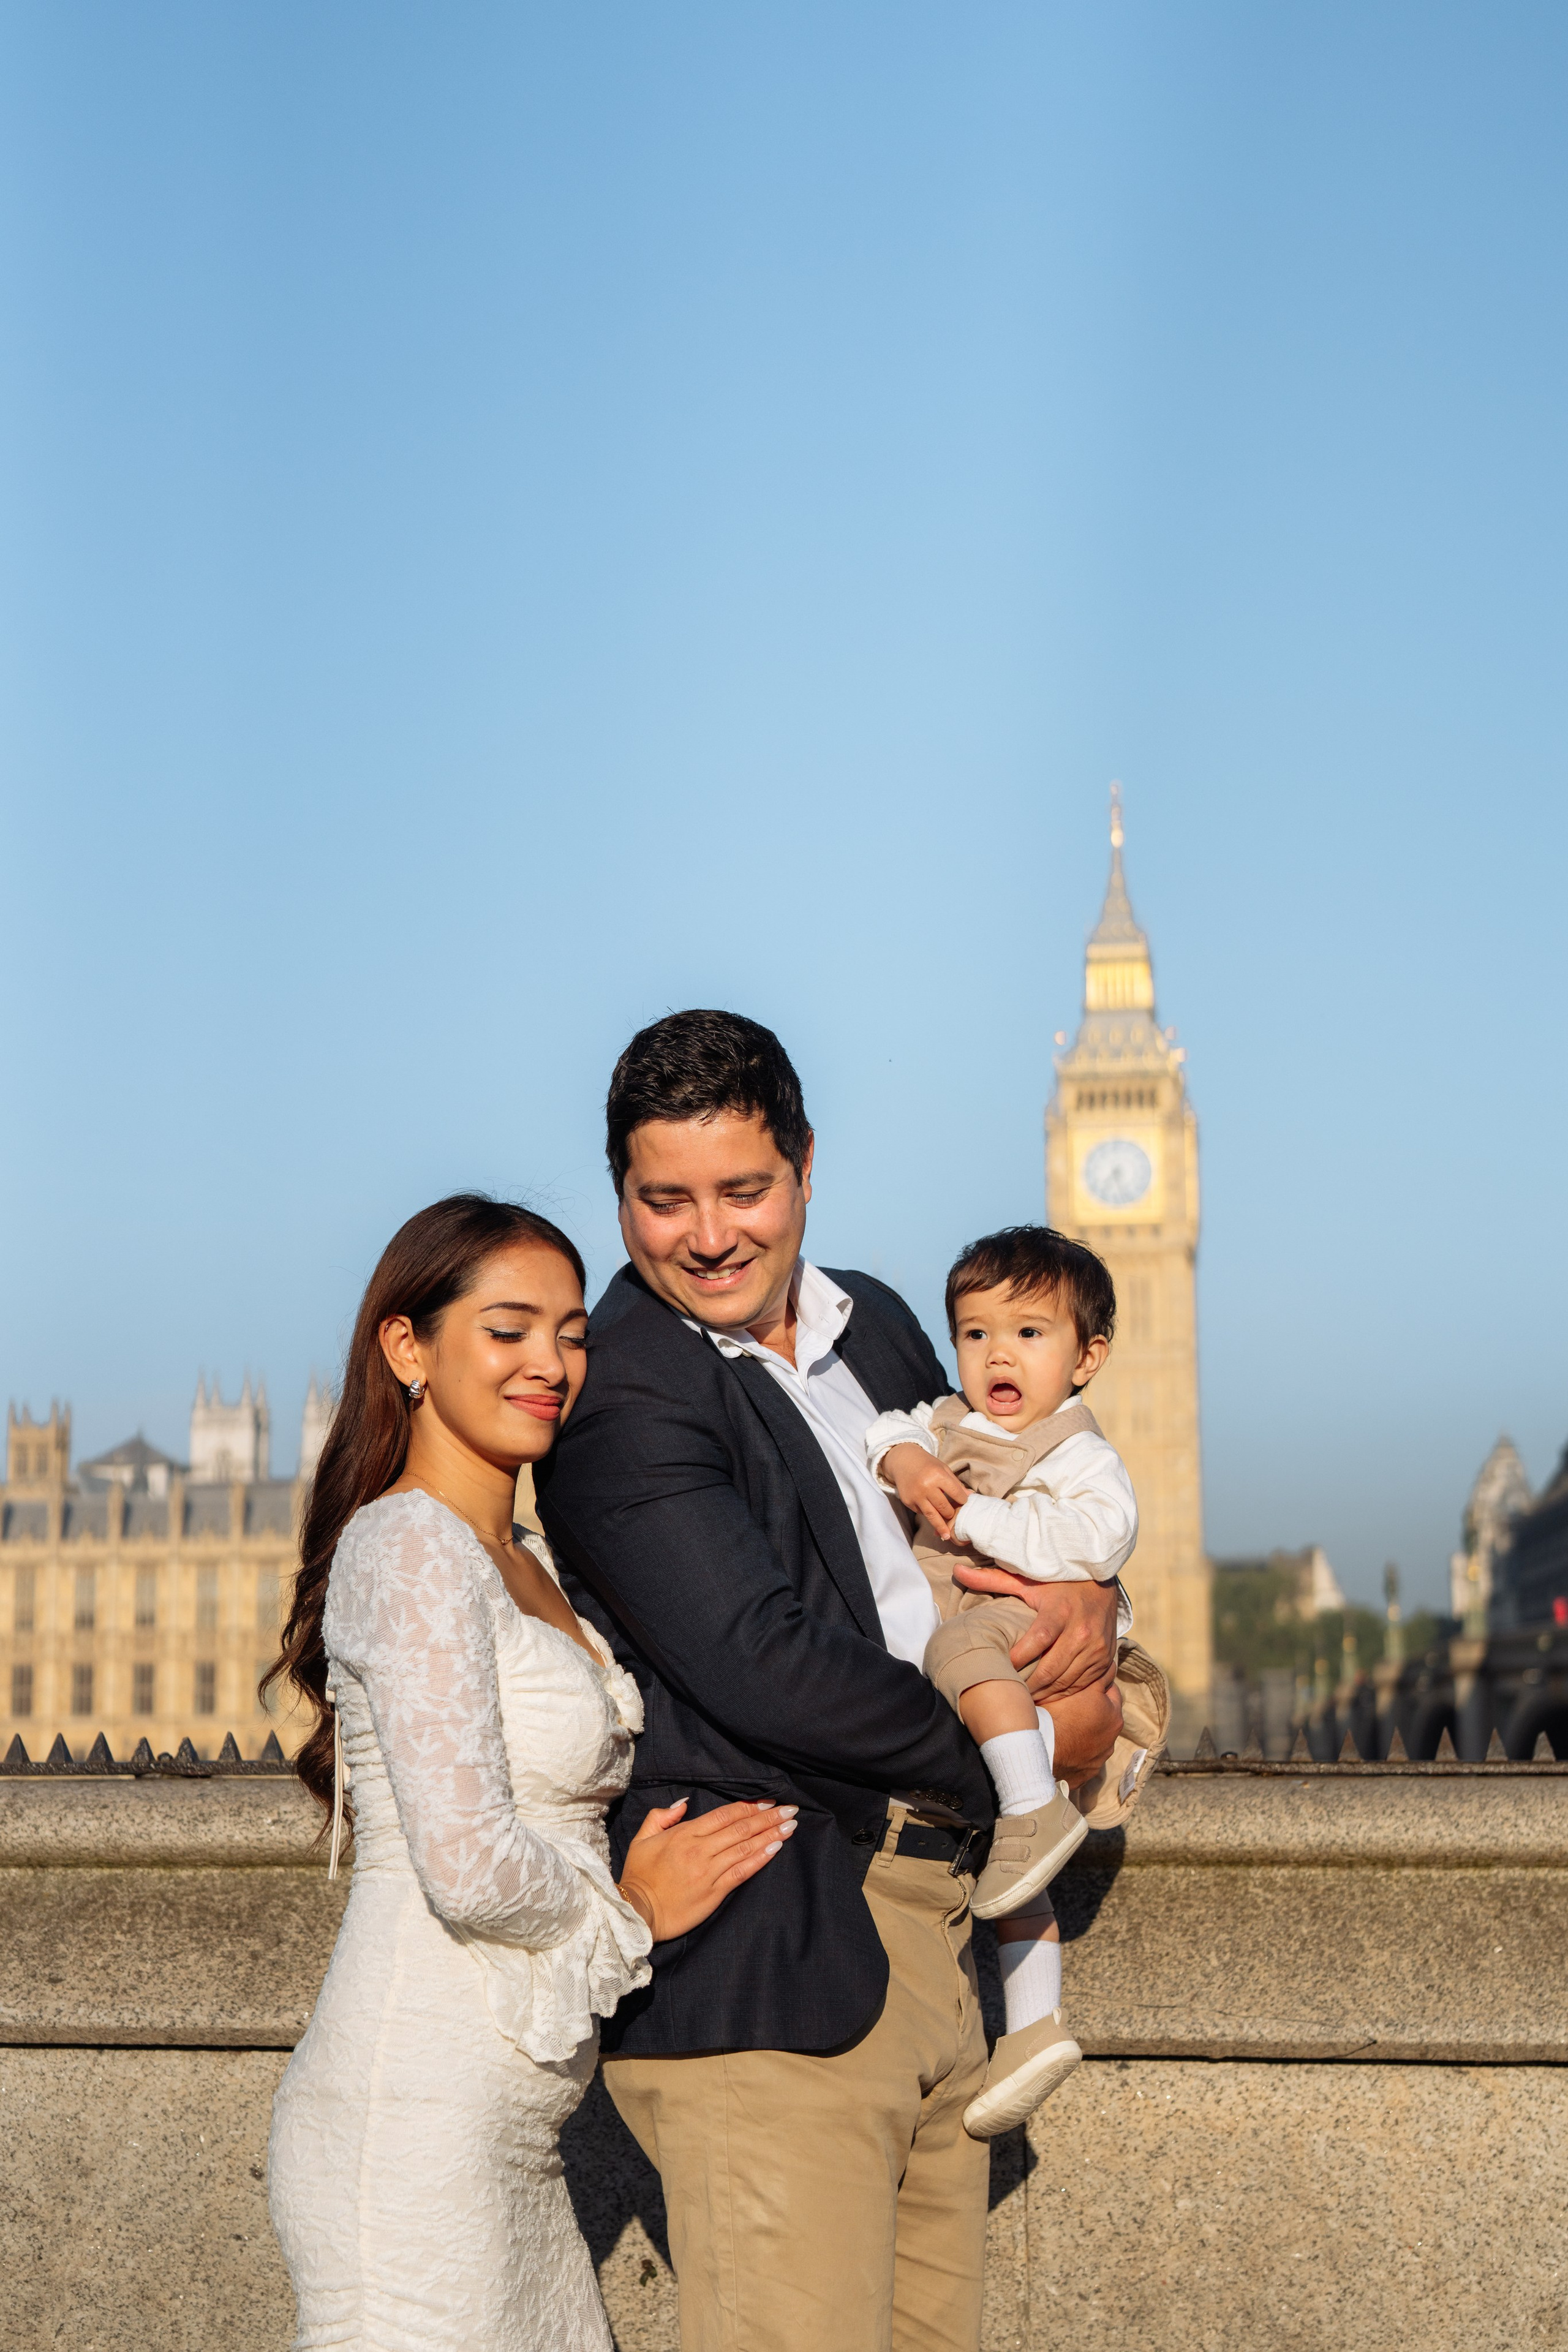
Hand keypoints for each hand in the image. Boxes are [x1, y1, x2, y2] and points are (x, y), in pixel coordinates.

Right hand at [618, 1798, 796, 1943]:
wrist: (637, 1911)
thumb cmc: (639, 1875)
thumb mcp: (642, 1839)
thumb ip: (662, 1816)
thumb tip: (685, 1802)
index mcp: (685, 1834)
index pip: (724, 1815)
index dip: (749, 1807)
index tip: (768, 1801)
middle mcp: (700, 1849)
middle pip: (741, 1828)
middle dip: (768, 1817)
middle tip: (791, 1809)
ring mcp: (709, 1871)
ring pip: (745, 1848)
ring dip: (770, 1835)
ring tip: (791, 1826)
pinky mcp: (714, 1892)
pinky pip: (742, 1872)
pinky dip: (760, 1858)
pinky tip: (775, 1849)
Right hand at [882, 1443, 970, 1541]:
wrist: (903, 1461)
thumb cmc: (927, 1465)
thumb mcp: (943, 1469)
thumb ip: (956, 1484)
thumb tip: (970, 1496)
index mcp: (937, 1475)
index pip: (955, 1493)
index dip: (962, 1500)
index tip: (964, 1503)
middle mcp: (926, 1486)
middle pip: (944, 1507)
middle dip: (951, 1513)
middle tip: (955, 1516)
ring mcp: (916, 1496)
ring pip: (932, 1515)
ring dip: (941, 1527)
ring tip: (947, 1536)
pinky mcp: (908, 1502)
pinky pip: (921, 1512)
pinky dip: (928, 1514)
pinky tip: (933, 1516)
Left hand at [947, 1571, 1120, 1700]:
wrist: (1101, 1582)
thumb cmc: (1058, 1583)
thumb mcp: (1029, 1581)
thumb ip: (993, 1580)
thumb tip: (957, 1572)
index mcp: (1060, 1611)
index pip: (1037, 1641)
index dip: (1018, 1657)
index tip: (1001, 1665)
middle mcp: (1081, 1631)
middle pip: (1051, 1668)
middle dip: (1028, 1684)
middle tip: (1010, 1691)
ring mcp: (1096, 1648)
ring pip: (1067, 1681)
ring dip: (1044, 1692)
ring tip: (1024, 1697)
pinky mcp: (1106, 1658)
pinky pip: (1083, 1685)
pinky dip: (1064, 1693)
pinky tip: (1047, 1693)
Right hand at [1042, 1675, 1123, 1788]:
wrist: (1042, 1754)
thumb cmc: (1053, 1716)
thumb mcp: (1067, 1688)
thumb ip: (1080, 1678)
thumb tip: (1085, 1666)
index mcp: (1111, 1709)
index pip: (1110, 1687)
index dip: (1096, 1682)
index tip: (1084, 1681)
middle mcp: (1113, 1731)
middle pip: (1108, 1711)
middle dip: (1097, 1705)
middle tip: (1077, 1702)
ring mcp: (1104, 1752)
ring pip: (1100, 1734)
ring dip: (1091, 1729)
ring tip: (1070, 1726)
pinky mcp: (1093, 1768)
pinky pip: (1090, 1754)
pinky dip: (1083, 1748)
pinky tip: (1068, 1745)